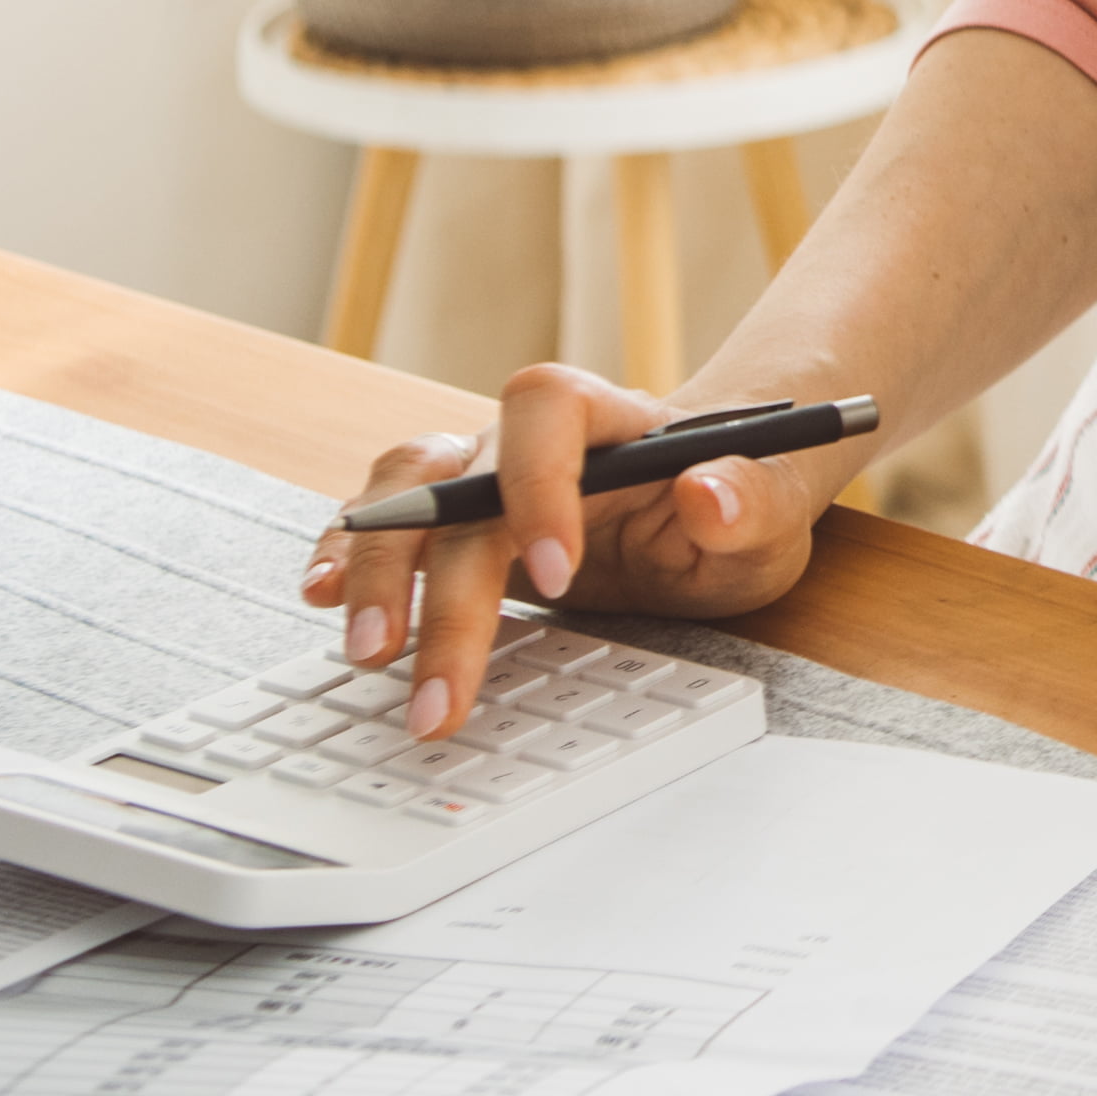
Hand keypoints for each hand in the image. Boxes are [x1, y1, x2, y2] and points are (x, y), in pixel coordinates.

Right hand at [299, 362, 830, 738]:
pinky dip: (346, 556)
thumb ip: (751, 500)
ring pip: (402, 491)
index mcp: (610, 418)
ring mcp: (481, 476)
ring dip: (377, 571)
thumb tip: (707, 492)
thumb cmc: (741, 502)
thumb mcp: (773, 513)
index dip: (538, 482)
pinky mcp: (454, 524)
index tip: (557, 573)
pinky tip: (323, 598)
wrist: (715, 502)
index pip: (547, 410)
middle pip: (460, 480)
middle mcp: (528, 439)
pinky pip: (382, 522)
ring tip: (369, 651)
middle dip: (444, 589)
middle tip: (438, 685)